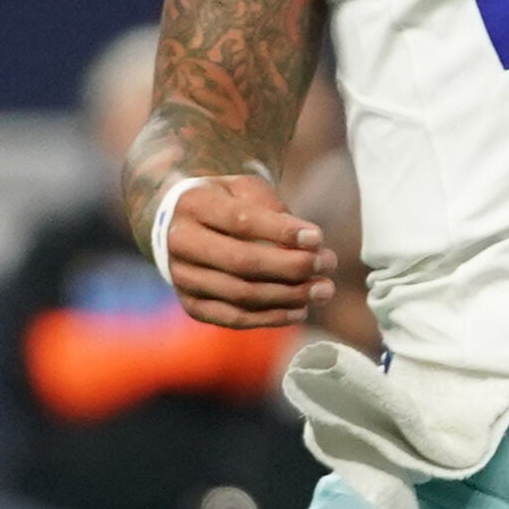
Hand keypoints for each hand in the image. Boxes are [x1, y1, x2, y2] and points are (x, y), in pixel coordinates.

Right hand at [156, 174, 335, 329]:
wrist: (180, 224)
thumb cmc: (226, 202)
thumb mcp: (246, 189)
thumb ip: (274, 210)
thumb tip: (309, 245)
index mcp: (193, 205)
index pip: (241, 221)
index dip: (281, 232)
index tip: (318, 238)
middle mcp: (180, 243)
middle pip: (241, 262)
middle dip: (291, 266)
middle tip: (329, 264)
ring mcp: (182, 278)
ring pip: (240, 294)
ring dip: (288, 295)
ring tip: (324, 290)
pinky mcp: (191, 304)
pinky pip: (233, 318)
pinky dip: (270, 318)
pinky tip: (300, 311)